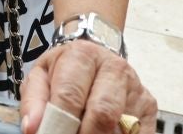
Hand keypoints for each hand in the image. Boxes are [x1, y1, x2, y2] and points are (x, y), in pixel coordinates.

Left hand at [20, 39, 156, 133]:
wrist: (98, 55)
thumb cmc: (67, 70)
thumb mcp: (41, 76)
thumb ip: (34, 101)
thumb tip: (32, 128)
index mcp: (83, 56)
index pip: (70, 95)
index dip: (59, 125)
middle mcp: (114, 68)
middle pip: (103, 114)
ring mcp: (136, 89)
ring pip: (122, 128)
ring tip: (85, 133)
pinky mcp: (150, 108)